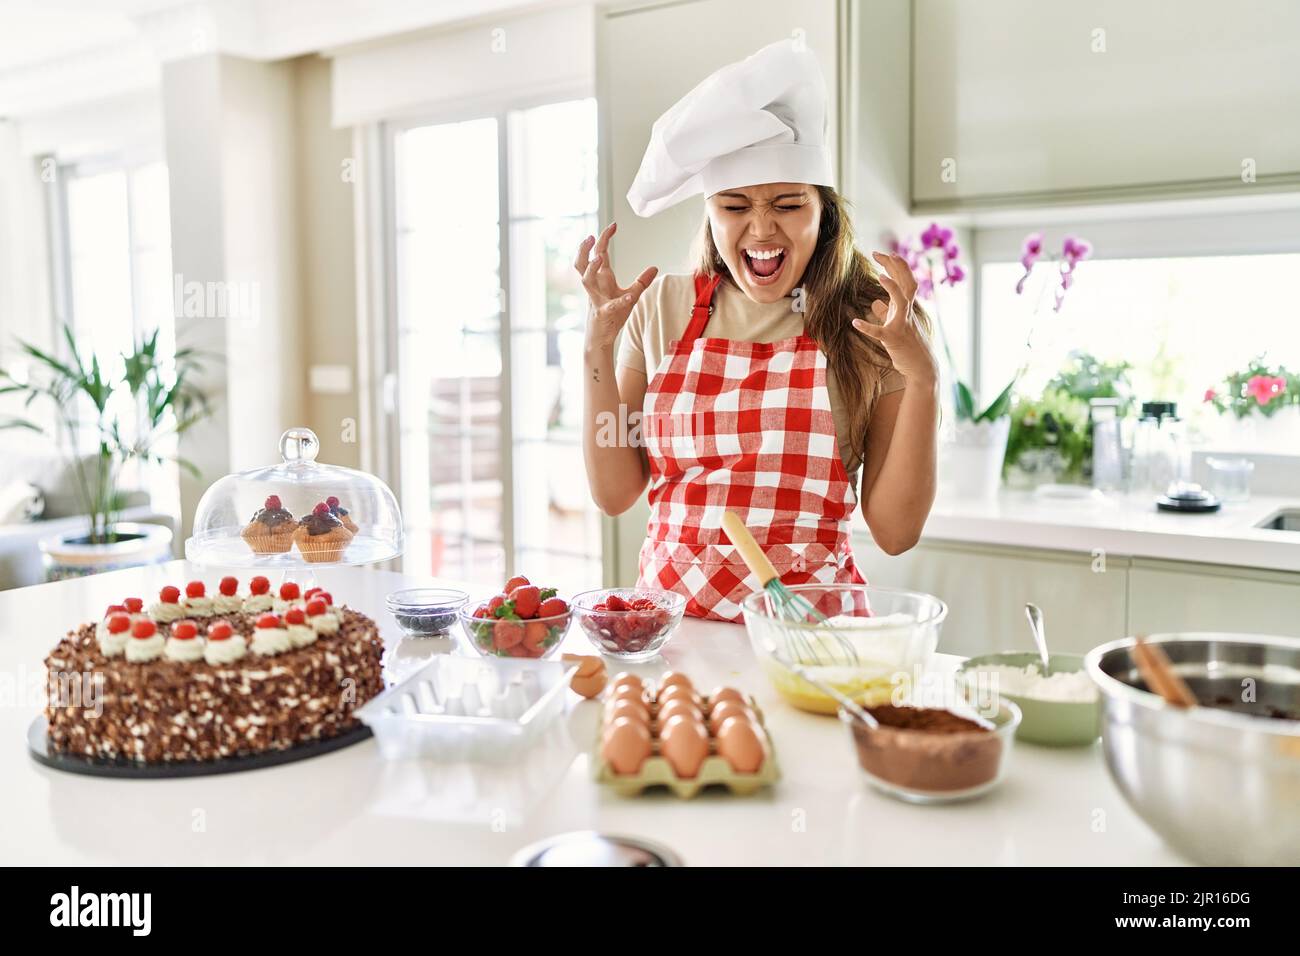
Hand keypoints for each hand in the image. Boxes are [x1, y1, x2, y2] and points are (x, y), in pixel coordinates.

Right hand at [575, 222, 657, 351]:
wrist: (601, 338)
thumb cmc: (613, 315)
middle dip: (584, 249)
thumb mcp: (630, 295)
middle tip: (591, 236)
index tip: (614, 225)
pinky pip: (610, 306)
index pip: (598, 254)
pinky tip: (629, 297)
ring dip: (591, 269)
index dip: (604, 239)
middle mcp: (595, 286)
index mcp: (602, 279)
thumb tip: (655, 267)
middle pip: (582, 263)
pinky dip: (620, 301)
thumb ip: (641, 281)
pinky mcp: (603, 314)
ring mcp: (597, 300)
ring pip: (586, 280)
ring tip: (599, 258)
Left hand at [852, 251, 938, 383]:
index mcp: (907, 307)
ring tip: (881, 276)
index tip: (884, 254)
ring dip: (892, 288)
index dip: (895, 265)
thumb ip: (887, 312)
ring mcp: (902, 325)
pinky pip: (880, 333)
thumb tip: (876, 302)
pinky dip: (868, 327)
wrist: (922, 367)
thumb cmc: (909, 345)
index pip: (904, 280)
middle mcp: (908, 312)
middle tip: (879, 253)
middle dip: (895, 266)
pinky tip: (855, 323)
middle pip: (906, 283)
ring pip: (902, 302)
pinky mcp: (894, 340)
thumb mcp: (897, 325)